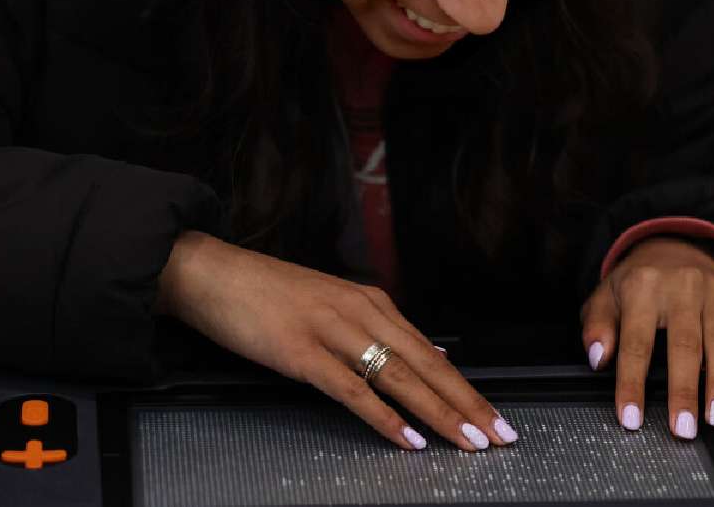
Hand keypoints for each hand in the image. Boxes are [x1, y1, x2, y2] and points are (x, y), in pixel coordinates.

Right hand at [155, 231, 516, 450]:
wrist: (213, 273)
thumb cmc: (267, 292)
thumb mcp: (331, 304)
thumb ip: (375, 330)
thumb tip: (420, 356)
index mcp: (370, 302)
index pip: (431, 352)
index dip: (466, 387)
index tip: (494, 414)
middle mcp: (361, 313)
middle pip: (427, 366)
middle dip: (468, 404)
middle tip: (500, 434)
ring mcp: (332, 331)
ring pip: (400, 378)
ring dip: (440, 413)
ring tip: (469, 441)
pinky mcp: (302, 352)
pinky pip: (352, 390)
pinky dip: (384, 417)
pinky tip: (407, 438)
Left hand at [578, 237, 713, 438]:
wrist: (674, 246)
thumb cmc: (638, 281)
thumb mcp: (605, 296)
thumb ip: (597, 326)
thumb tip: (598, 357)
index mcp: (644, 287)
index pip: (637, 342)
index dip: (632, 383)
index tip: (631, 417)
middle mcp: (684, 287)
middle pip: (685, 344)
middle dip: (684, 390)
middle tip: (683, 428)